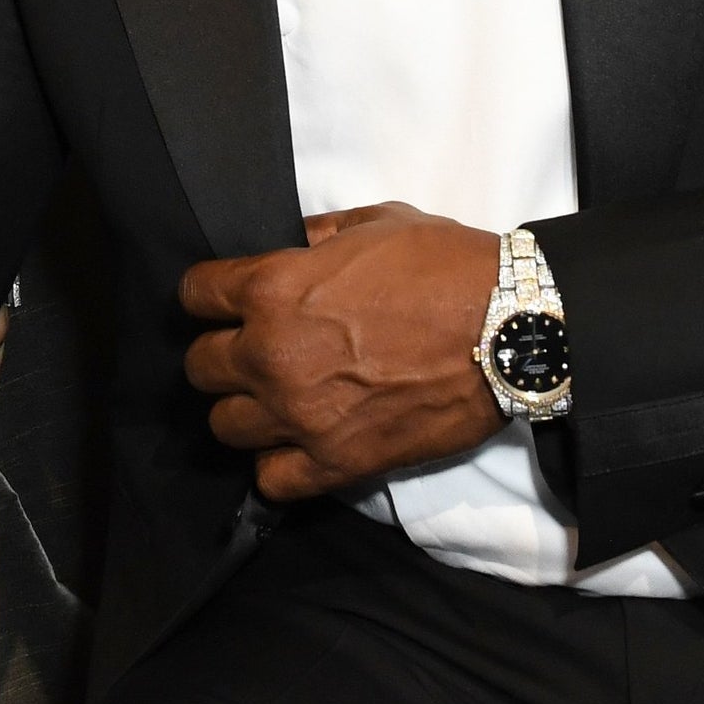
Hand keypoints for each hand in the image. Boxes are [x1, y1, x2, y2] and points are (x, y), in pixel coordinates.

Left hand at [180, 203, 504, 501]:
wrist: (509, 329)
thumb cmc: (445, 267)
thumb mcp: (371, 223)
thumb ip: (314, 235)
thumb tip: (287, 243)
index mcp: (274, 288)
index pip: (194, 294)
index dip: (207, 294)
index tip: (221, 300)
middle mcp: (273, 354)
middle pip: (200, 366)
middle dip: (220, 354)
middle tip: (252, 350)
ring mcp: (302, 415)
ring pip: (225, 425)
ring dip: (244, 410)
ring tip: (271, 400)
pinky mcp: (337, 462)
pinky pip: (270, 480)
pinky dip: (275, 465)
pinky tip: (294, 444)